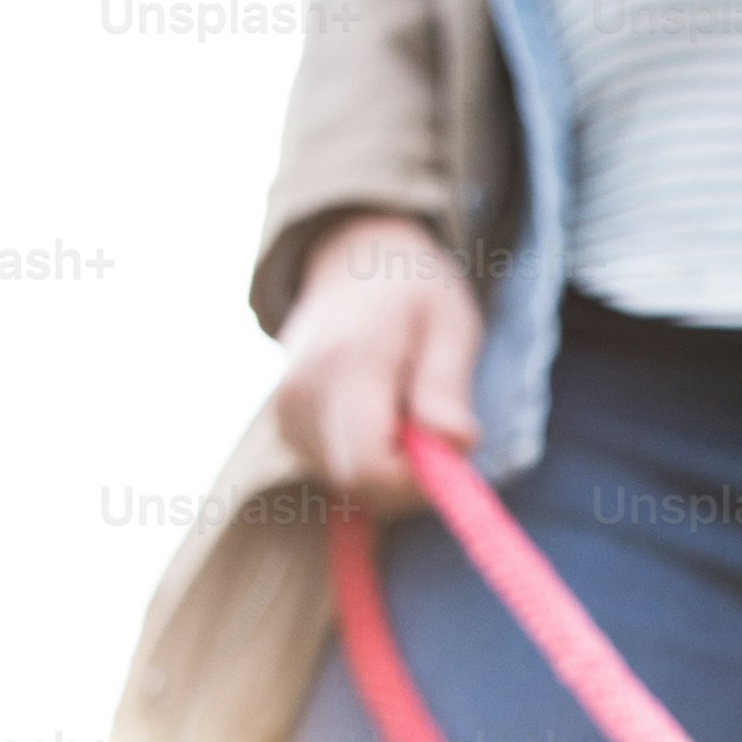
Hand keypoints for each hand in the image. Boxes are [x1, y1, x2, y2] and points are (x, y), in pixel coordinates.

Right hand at [273, 212, 483, 505]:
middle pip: (357, 482)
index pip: (369, 466)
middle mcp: (302, 392)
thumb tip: (456, 444)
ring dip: (389, 464)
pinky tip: (379, 411)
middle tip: (436, 427)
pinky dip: (367, 455)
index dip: (415, 479)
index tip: (448, 451)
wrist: (350, 259)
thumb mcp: (450, 323)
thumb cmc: (412, 289)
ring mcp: (286, 410)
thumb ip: (447, 386)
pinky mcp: (284, 422)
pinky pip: (335, 466)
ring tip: (405, 405)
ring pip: (347, 479)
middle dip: (407, 475)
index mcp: (347, 364)